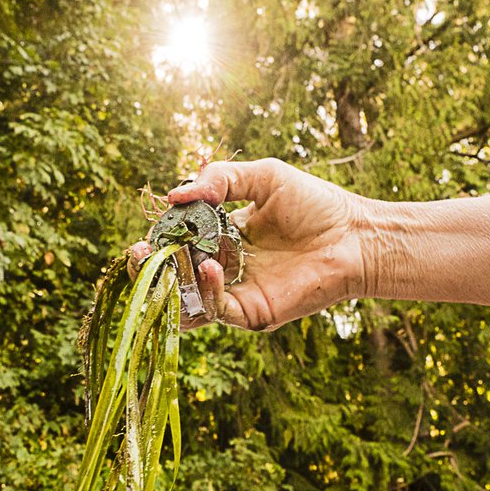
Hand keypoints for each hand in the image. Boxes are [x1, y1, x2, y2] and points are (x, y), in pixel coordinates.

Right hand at [128, 158, 368, 330]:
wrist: (354, 234)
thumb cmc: (315, 204)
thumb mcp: (263, 177)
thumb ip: (221, 178)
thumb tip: (177, 193)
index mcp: (222, 236)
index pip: (177, 243)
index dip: (157, 239)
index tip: (146, 229)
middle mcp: (224, 268)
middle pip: (173, 278)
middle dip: (149, 270)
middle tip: (135, 255)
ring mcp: (237, 293)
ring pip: (188, 302)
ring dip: (169, 287)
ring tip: (159, 265)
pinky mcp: (253, 313)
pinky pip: (219, 311)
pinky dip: (209, 291)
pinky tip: (212, 266)